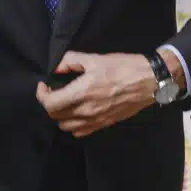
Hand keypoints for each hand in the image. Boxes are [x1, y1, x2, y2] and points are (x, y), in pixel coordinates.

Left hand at [35, 51, 155, 136]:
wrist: (149, 81)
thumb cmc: (123, 67)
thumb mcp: (94, 58)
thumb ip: (70, 61)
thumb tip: (55, 67)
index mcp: (82, 92)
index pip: (50, 103)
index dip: (41, 94)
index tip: (44, 85)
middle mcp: (87, 110)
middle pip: (55, 116)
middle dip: (49, 103)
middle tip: (54, 91)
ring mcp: (96, 120)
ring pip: (66, 126)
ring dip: (60, 115)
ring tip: (64, 102)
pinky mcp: (104, 124)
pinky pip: (80, 132)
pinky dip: (73, 124)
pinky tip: (77, 112)